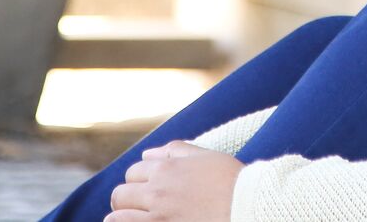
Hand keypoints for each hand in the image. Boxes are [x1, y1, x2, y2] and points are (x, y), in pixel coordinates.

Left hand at [106, 140, 243, 220]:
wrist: (248, 208)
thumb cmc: (233, 183)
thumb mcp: (206, 157)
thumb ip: (175, 152)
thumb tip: (147, 153)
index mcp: (166, 169)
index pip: (134, 172)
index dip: (139, 181)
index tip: (148, 190)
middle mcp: (156, 191)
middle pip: (121, 194)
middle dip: (127, 199)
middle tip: (138, 207)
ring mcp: (157, 216)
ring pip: (117, 216)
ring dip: (120, 216)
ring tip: (131, 219)